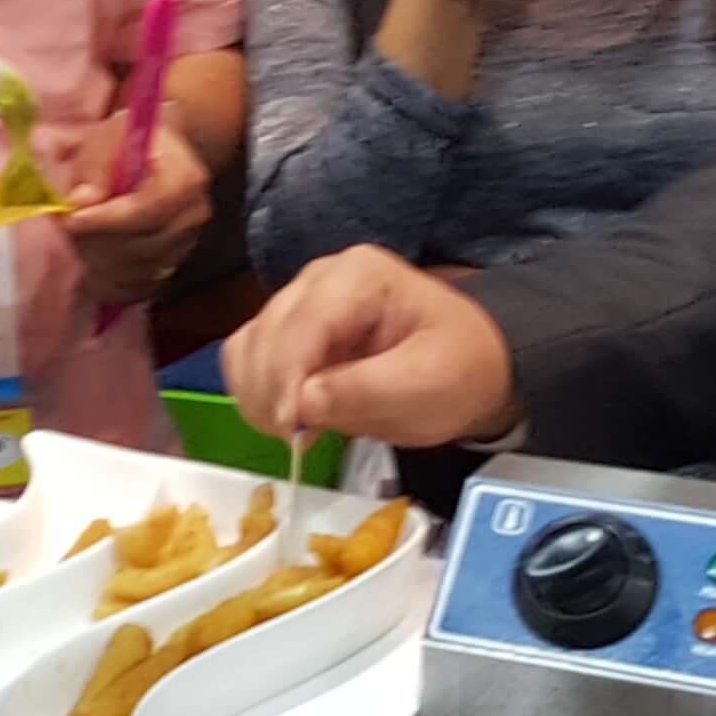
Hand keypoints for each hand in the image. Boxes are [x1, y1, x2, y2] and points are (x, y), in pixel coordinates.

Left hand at [57, 113, 213, 303]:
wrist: (160, 154)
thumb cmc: (130, 142)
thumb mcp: (108, 136)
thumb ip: (94, 166)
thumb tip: (81, 201)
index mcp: (185, 180)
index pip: (147, 212)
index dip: (106, 222)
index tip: (71, 219)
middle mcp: (192, 218)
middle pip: (140, 248)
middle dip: (95, 240)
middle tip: (63, 223)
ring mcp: (185, 246)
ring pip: (134, 271)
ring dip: (97, 260)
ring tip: (77, 235)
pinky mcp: (172, 265)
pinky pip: (137, 287)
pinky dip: (109, 280)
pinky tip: (91, 260)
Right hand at [227, 246, 519, 446]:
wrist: (469, 369)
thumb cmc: (458, 370)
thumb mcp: (431, 383)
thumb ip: (368, 390)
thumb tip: (303, 403)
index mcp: (358, 275)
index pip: (302, 323)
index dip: (285, 377)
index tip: (291, 428)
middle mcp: (318, 279)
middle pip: (266, 334)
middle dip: (272, 392)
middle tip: (297, 440)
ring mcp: (299, 303)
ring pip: (247, 347)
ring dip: (258, 396)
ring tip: (295, 433)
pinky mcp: (287, 332)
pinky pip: (246, 360)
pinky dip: (255, 394)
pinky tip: (287, 420)